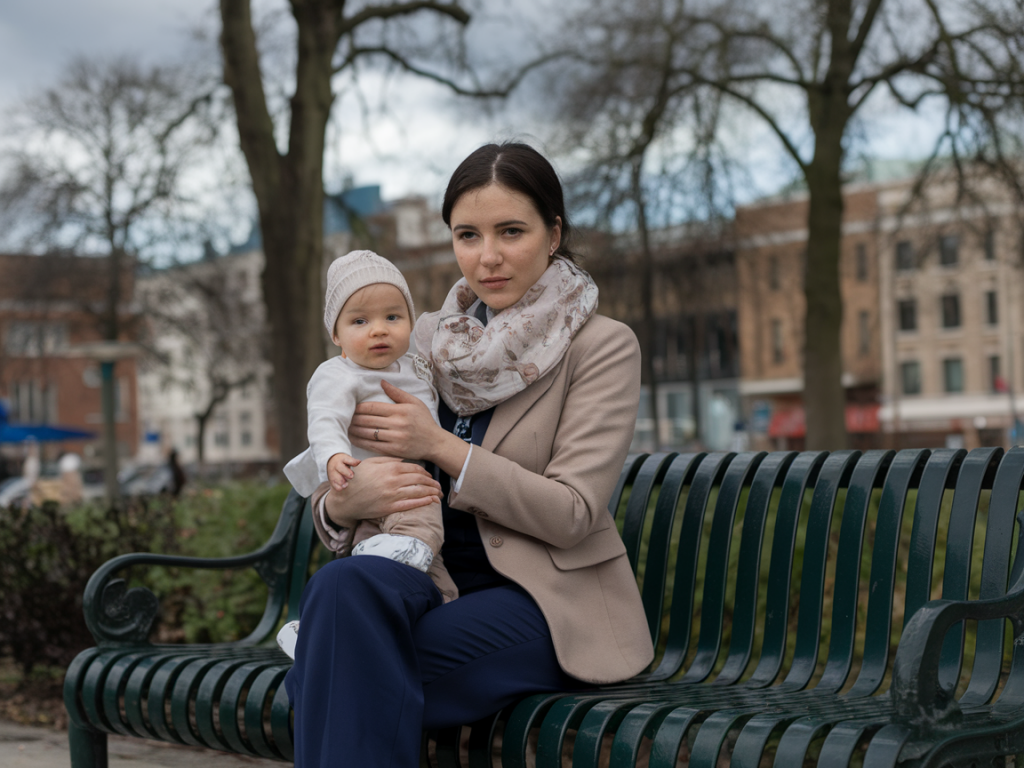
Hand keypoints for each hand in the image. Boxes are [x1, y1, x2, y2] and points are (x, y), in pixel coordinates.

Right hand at [323, 456, 441, 528]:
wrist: (344, 498)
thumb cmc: (356, 478)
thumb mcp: (370, 463)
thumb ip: (388, 459)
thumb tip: (403, 460)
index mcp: (390, 468)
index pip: (415, 468)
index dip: (425, 472)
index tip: (430, 475)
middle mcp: (393, 480)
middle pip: (420, 480)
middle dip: (432, 482)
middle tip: (438, 485)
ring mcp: (392, 495)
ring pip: (419, 491)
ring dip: (432, 492)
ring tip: (439, 493)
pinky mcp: (390, 508)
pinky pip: (412, 504)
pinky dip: (424, 502)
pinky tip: (432, 501)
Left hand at [351, 381, 443, 461]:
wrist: (435, 443)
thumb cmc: (424, 421)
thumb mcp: (415, 402)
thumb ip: (397, 392)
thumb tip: (381, 382)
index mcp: (400, 410)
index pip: (373, 407)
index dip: (359, 407)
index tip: (351, 407)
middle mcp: (397, 424)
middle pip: (368, 420)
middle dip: (353, 418)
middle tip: (343, 417)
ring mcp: (395, 438)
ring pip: (368, 433)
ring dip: (354, 430)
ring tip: (345, 427)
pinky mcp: (394, 450)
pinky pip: (372, 446)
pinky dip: (360, 442)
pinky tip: (353, 438)